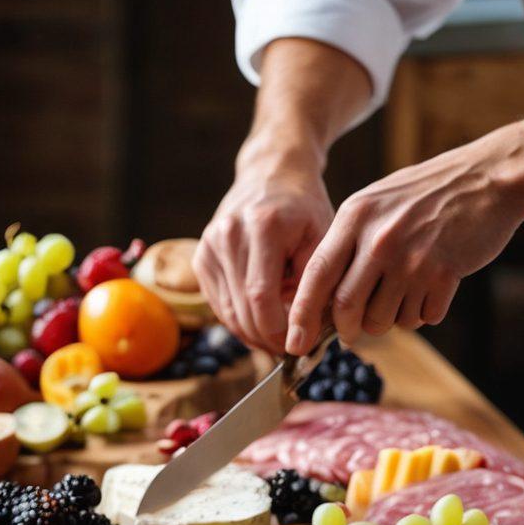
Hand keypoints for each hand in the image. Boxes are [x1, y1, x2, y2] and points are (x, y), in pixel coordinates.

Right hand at [194, 140, 333, 353]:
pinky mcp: (201, 258)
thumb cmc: (304, 209)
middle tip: (292, 351)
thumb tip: (304, 332)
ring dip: (254, 335)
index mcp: (261, 226)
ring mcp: (209, 246)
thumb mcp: (322, 238)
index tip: (299, 346)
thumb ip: (314, 284)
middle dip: (267, 339)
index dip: (278, 330)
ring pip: (228, 313)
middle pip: (242, 309)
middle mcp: (228, 235)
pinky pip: (219, 305)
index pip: (261, 296)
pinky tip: (261, 325)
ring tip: (279, 341)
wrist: (271, 174)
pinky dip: (240, 322)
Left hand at [285, 130, 523, 353]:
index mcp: (355, 217)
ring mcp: (412, 258)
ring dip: (391, 321)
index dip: (302, 315)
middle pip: (347, 309)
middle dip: (348, 330)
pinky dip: (424, 313)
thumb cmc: (428, 194)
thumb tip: (323, 298)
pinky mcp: (443, 275)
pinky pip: (421, 318)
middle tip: (356, 330)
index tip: (295, 343)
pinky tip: (433, 288)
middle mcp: (379, 239)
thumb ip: (349, 242)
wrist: (488, 179)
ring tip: (405, 295)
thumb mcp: (377, 203)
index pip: (317, 275)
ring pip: (384, 320)